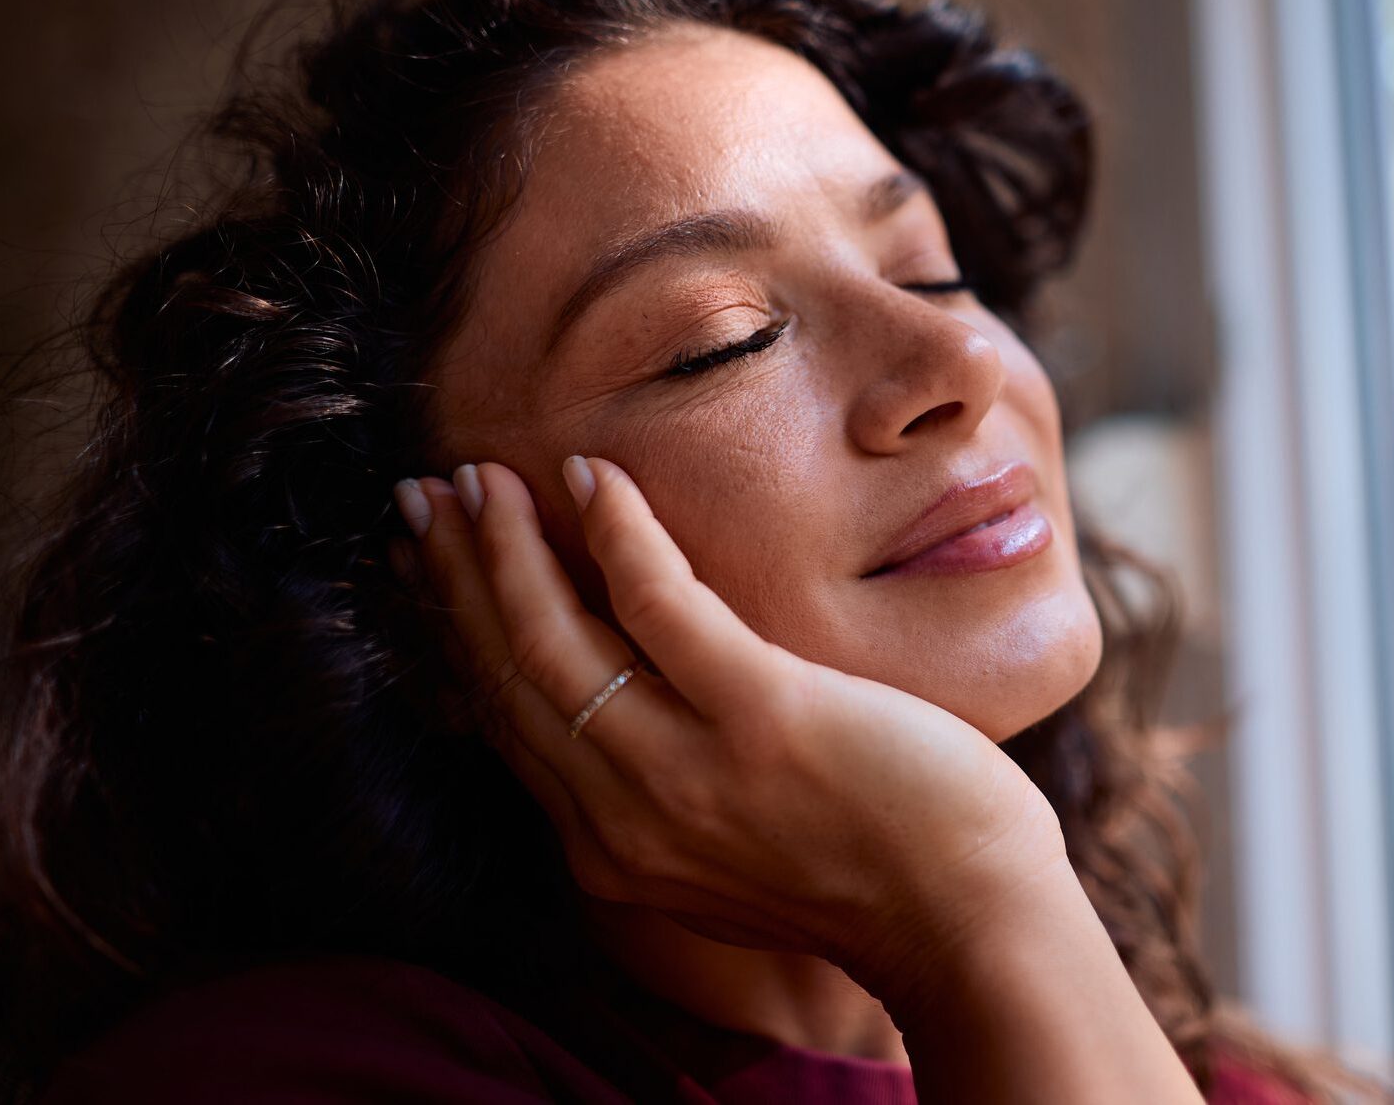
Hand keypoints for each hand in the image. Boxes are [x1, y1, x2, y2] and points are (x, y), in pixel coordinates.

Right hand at [392, 457, 1070, 1006]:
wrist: (968, 918)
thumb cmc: (872, 866)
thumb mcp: (729, 847)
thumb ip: (664, 793)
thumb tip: (629, 706)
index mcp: (612, 849)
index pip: (510, 721)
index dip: (462, 631)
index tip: (433, 560)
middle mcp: (625, 820)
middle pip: (510, 675)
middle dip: (457, 577)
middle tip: (426, 497)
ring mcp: (687, 772)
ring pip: (555, 640)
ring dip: (506, 547)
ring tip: (481, 476)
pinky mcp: (760, 719)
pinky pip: (660, 608)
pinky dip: (615, 534)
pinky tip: (587, 474)